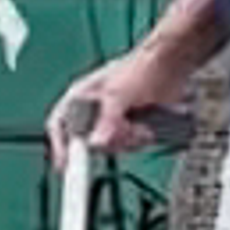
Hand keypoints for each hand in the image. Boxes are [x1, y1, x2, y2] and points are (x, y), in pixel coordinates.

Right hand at [45, 61, 165, 169]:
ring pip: (111, 146)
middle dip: (108, 141)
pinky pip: (129, 145)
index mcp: (81, 97)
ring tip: (137, 125)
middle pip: (89, 142)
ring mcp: (113, 120)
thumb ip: (107, 119)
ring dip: (127, 140)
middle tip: (121, 131)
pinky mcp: (131, 128)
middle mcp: (94, 111)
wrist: (170, 66)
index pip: (59, 125)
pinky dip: (138, 140)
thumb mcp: (118, 93)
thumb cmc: (140, 67)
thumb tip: (97, 142)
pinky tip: (145, 127)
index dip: (60, 145)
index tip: (65, 164)